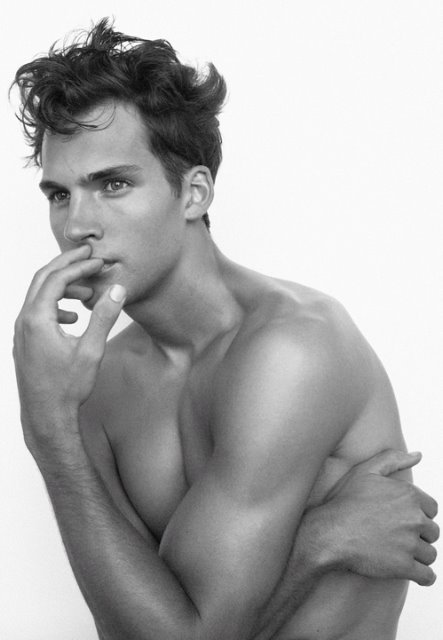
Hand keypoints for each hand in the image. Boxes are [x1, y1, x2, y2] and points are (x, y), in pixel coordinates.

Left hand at [13, 245, 125, 452]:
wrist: (45, 416)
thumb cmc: (66, 388)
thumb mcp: (91, 350)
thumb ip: (103, 317)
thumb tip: (117, 290)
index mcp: (37, 319)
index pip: (57, 278)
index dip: (79, 265)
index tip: (99, 261)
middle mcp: (24, 321)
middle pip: (42, 279)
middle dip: (66, 265)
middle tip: (88, 256)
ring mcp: (21, 332)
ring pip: (39, 296)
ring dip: (62, 287)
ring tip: (87, 292)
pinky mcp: (24, 342)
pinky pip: (37, 312)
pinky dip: (55, 306)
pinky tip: (72, 318)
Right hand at [319, 449, 438, 585]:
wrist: (328, 533)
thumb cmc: (344, 501)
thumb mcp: (365, 471)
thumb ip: (393, 459)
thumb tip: (418, 455)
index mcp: (409, 495)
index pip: (431, 509)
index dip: (417, 514)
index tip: (401, 520)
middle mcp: (414, 518)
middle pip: (433, 532)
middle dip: (419, 535)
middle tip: (398, 537)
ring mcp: (410, 544)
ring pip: (430, 554)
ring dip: (419, 555)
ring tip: (400, 553)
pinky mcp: (404, 567)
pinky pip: (427, 576)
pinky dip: (423, 576)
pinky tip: (411, 570)